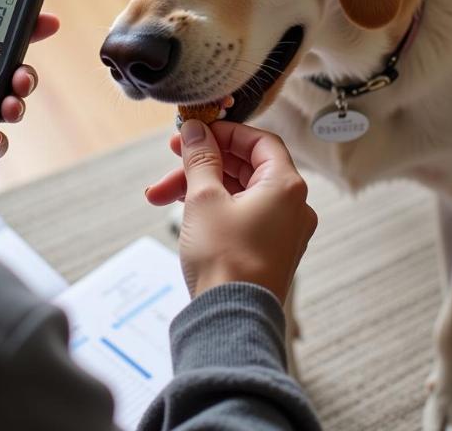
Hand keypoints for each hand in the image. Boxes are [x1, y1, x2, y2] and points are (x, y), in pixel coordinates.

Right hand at [145, 120, 317, 303]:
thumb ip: (200, 157)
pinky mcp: (267, 249)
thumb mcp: (204, 198)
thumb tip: (195, 130)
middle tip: (171, 156)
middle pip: (245, 166)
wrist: (230, 321)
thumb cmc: (224, 259)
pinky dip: (212, 207)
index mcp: (286, 186)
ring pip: (238, 191)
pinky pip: (241, 214)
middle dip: (202, 162)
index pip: (259, 140)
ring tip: (159, 194)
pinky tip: (180, 209)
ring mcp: (282, 229)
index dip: (225, 132)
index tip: (196, 132)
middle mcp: (292, 205)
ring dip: (198, 187)